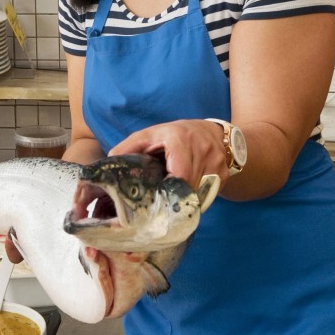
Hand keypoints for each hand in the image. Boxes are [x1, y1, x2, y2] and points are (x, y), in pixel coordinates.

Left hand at [108, 119, 230, 187]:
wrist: (212, 131)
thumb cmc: (175, 134)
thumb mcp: (150, 135)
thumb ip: (129, 148)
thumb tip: (110, 164)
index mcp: (180, 139)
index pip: (179, 173)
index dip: (168, 189)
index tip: (158, 197)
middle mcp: (202, 149)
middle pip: (188, 186)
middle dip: (174, 197)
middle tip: (162, 204)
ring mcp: (217, 162)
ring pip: (198, 193)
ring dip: (185, 199)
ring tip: (173, 198)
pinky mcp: (224, 174)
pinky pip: (208, 194)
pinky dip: (196, 198)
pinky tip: (187, 193)